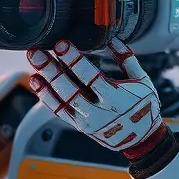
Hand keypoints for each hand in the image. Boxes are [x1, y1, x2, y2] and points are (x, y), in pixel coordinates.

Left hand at [26, 38, 166, 159]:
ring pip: (61, 101)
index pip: (90, 76)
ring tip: (34, 65)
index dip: (74, 60)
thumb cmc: (144, 107)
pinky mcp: (80, 127)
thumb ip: (128, 60)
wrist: (142, 138)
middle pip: (69, 89)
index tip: (62, 45)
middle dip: (51, 69)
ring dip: (45, 82)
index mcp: (116, 97)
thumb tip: (114, 40)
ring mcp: (87, 121)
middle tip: (37, 52)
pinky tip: (38, 83)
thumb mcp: (143, 81)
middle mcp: (99, 111)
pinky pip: (59, 112)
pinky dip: (47, 97)